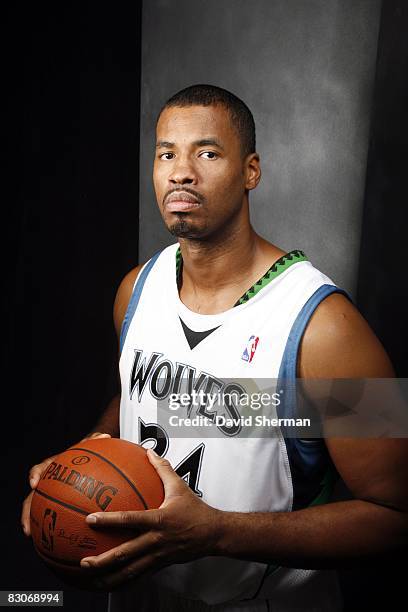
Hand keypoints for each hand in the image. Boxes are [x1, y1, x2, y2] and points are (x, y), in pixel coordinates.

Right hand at [21, 432, 111, 536]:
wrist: (90, 460)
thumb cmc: (89, 453)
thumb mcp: (92, 446)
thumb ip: (95, 441)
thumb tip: (104, 435)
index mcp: (53, 466)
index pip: (40, 469)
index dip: (35, 475)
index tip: (34, 483)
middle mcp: (48, 482)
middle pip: (33, 498)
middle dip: (28, 513)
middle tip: (28, 528)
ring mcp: (52, 495)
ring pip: (40, 511)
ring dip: (37, 526)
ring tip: (38, 543)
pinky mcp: (60, 505)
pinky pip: (57, 518)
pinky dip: (57, 530)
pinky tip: (64, 544)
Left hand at [80, 449, 222, 589]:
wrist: (214, 534)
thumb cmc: (195, 510)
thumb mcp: (179, 486)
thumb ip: (162, 469)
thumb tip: (148, 452)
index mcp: (158, 520)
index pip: (130, 520)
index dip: (109, 520)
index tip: (90, 519)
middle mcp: (156, 540)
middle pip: (126, 553)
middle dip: (103, 560)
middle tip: (83, 562)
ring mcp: (158, 556)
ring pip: (130, 571)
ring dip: (109, 576)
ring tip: (90, 579)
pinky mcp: (160, 565)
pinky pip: (139, 576)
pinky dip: (123, 581)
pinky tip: (110, 584)